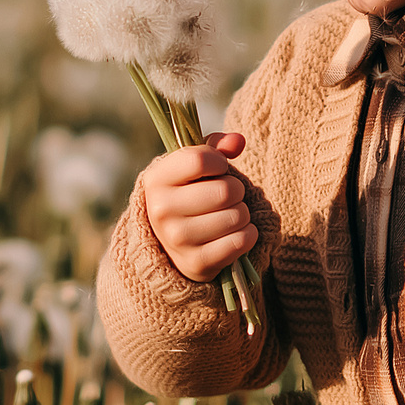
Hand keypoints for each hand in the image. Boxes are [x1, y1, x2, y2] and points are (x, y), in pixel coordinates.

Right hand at [142, 132, 258, 281]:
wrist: (171, 243)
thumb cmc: (188, 193)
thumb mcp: (192, 166)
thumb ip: (215, 146)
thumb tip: (237, 141)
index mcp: (156, 180)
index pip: (200, 159)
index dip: (219, 161)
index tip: (218, 168)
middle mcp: (161, 211)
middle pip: (225, 191)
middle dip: (236, 189)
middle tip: (226, 195)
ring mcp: (177, 240)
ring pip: (237, 216)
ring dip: (242, 213)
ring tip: (228, 214)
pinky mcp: (197, 263)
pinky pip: (241, 241)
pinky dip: (248, 234)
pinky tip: (235, 232)